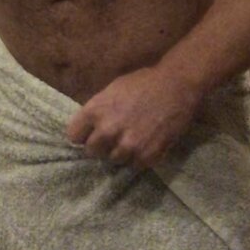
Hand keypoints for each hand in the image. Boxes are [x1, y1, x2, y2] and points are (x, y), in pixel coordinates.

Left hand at [65, 64, 202, 170]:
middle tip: (112, 138)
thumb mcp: (112, 90)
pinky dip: (137, 158)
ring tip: (131, 140)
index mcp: (95, 111)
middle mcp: (107, 131)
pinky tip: (144, 144)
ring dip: (119, 153)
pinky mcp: (146, 156)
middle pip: (91, 152)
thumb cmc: (143, 83)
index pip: (74, 136)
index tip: (89, 134)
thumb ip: (98, 110)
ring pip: (113, 160)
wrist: (175, 87)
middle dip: (100, 146)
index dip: (82, 135)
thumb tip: (89, 127)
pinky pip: (133, 166)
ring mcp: (127, 146)